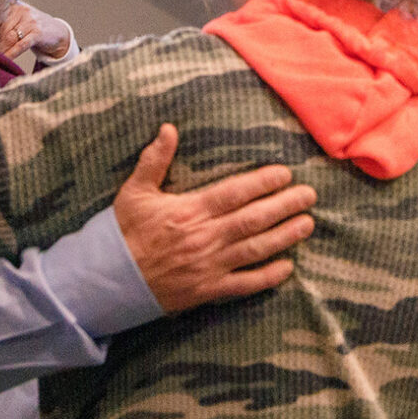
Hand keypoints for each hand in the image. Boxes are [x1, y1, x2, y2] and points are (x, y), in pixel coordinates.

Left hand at [0, 0, 71, 61]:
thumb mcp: (20, 18)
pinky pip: (20, 45)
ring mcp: (31, 21)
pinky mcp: (37, 33)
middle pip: (2, 28)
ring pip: (10, 37)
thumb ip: (4, 19)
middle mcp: (22, 11)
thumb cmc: (34, 27)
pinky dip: (11, 54)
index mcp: (15, 5)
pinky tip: (6, 59)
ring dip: (0, 49)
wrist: (57, 31)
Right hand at [112, 124, 317, 312]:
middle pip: (254, 219)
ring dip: (285, 236)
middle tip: (309, 195)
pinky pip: (245, 284)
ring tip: (307, 224)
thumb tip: (168, 128)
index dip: (263, 182)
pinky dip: (268, 277)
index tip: (285, 174)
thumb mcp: (135, 190)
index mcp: (190, 210)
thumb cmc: (123, 232)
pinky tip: (287, 267)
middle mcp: (205, 237)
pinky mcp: (208, 290)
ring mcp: (209, 266)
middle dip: (285, 206)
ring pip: (256, 249)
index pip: (235, 192)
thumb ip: (155, 160)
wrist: (108, 278)